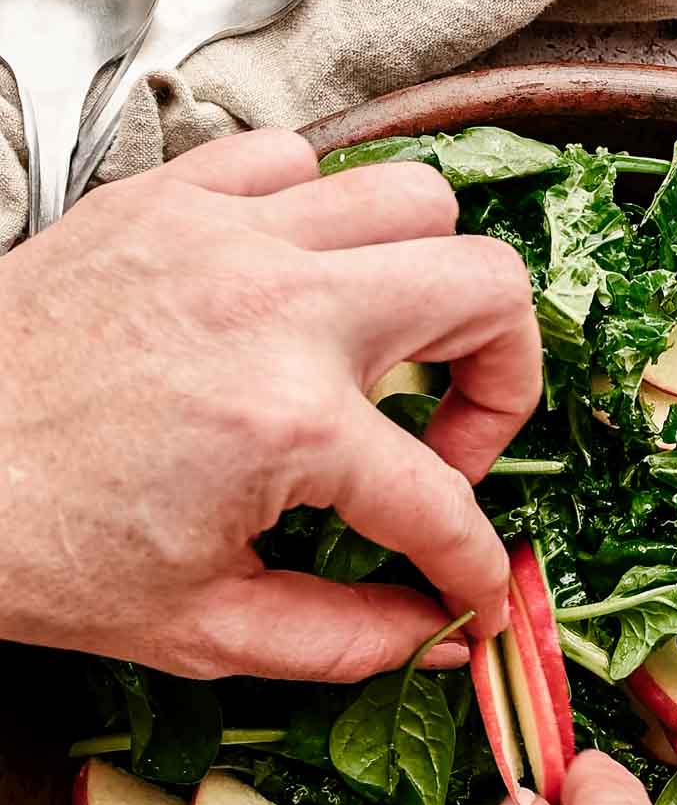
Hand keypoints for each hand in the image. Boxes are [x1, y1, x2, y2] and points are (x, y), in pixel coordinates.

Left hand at [0, 130, 541, 678]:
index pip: (444, 504)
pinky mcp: (169, 200)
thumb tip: (436, 631)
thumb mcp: (203, 629)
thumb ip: (346, 639)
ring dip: (427, 286)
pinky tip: (294, 292)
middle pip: (488, 290)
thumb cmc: (38, 549)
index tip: (473, 588)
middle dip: (503, 385)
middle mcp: (275, 308)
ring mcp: (223, 237)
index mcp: (288, 426)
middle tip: (449, 445)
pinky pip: (300, 164)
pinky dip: (322, 221)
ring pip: (416, 201)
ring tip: (383, 356)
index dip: (477, 567)